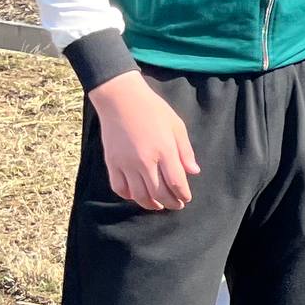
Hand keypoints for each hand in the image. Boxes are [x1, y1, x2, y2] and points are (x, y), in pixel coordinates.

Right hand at [88, 71, 198, 209]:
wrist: (120, 99)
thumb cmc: (152, 109)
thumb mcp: (176, 126)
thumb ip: (185, 151)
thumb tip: (193, 172)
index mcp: (164, 150)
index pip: (176, 183)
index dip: (182, 195)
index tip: (186, 198)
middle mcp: (145, 160)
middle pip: (158, 193)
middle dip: (170, 203)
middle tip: (176, 205)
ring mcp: (126, 163)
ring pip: (139, 195)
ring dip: (150, 204)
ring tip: (158, 205)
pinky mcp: (111, 162)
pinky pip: (119, 187)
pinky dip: (128, 196)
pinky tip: (136, 195)